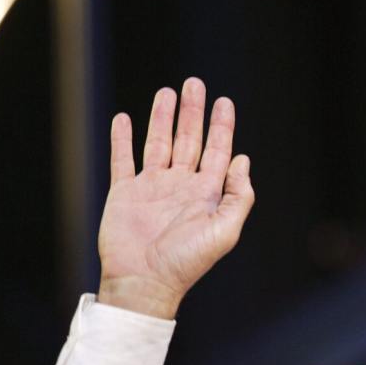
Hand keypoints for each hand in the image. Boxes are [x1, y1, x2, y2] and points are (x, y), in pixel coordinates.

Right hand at [98, 77, 253, 317]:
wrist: (145, 281)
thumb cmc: (187, 262)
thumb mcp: (225, 231)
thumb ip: (238, 196)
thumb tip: (243, 160)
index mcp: (206, 195)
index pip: (217, 152)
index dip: (222, 126)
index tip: (224, 101)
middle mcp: (180, 187)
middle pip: (189, 140)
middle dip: (192, 112)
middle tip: (195, 83)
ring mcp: (152, 188)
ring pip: (158, 143)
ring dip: (162, 118)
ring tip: (167, 92)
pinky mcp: (125, 193)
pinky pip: (123, 160)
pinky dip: (123, 139)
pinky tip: (125, 118)